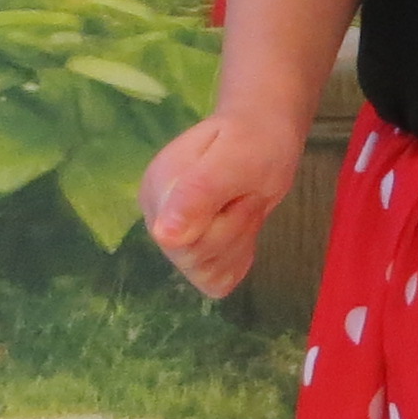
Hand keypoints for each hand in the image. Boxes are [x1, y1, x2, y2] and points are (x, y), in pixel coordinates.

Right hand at [142, 111, 305, 298]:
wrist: (262, 137)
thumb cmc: (251, 141)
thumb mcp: (233, 159)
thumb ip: (199, 193)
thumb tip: (164, 236)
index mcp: (156, 190)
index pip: (177, 241)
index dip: (221, 222)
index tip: (238, 190)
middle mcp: (157, 218)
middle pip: (193, 259)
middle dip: (233, 229)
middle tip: (247, 195)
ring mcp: (174, 239)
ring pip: (206, 273)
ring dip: (239, 241)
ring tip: (243, 205)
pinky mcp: (196, 255)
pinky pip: (217, 280)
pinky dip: (237, 258)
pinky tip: (242, 229)